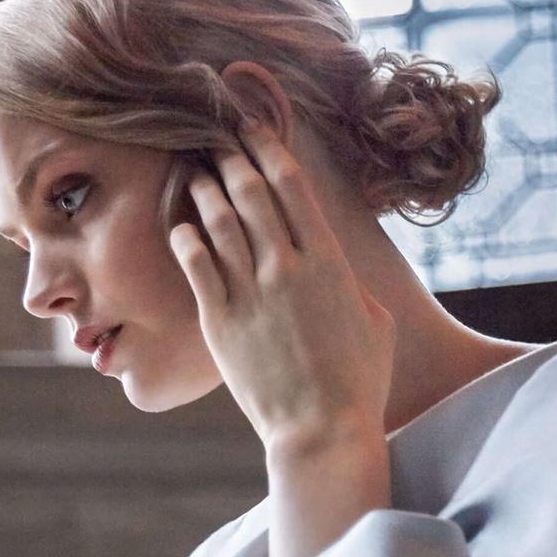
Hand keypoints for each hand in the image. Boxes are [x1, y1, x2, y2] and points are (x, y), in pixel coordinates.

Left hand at [168, 131, 395, 464]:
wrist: (322, 430)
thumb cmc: (358, 382)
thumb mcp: (375, 322)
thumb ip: (351, 282)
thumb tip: (338, 265)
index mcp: (328, 260)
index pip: (291, 183)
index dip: (268, 145)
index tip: (253, 125)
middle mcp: (286, 266)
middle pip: (250, 190)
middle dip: (230, 154)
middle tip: (215, 135)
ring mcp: (250, 292)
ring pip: (218, 220)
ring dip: (204, 188)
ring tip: (195, 172)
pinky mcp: (221, 320)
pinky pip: (195, 263)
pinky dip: (186, 236)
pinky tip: (182, 225)